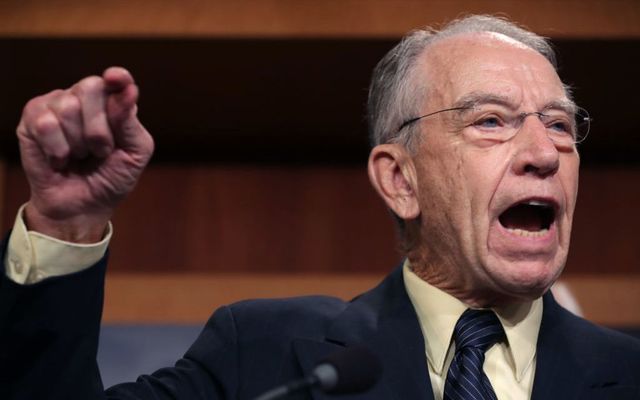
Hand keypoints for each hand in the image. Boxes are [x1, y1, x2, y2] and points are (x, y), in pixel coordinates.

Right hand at [17, 67, 153, 242]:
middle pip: (91, 88)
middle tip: (100, 151)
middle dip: (99, 129)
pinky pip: (46, 124)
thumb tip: (128, 90)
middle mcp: (84, 98)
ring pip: (67, 107)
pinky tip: (60, 159)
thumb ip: (130, 121)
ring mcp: (56, 104)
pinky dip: (58, 150)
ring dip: (78, 143)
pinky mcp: (32, 119)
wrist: (82, 206)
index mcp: (113, 103)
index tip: (116, 77)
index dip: (118, 77)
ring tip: (80, 156)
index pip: (117, 80)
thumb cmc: (110, 178)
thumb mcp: (134, 154)